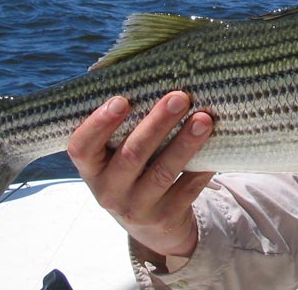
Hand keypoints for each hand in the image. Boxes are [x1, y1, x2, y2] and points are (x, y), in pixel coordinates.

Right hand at [68, 92, 214, 259]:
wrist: (149, 225)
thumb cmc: (132, 170)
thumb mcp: (115, 154)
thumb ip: (122, 123)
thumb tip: (141, 71)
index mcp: (91, 169)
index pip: (82, 147)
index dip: (99, 124)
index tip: (121, 99)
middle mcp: (109, 191)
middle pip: (131, 156)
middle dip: (156, 124)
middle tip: (179, 97)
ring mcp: (137, 208)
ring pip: (162, 173)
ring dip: (184, 144)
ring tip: (204, 120)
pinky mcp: (166, 219)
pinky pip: (187, 190)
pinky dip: (202, 168)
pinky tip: (215, 146)